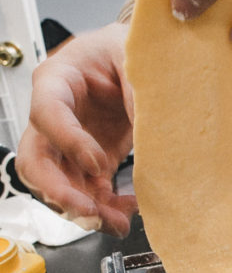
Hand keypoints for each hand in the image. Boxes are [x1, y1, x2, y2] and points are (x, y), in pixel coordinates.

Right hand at [15, 23, 137, 237]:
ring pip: (59, 184)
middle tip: (90, 212)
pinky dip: (104, 208)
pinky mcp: (89, 161)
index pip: (47, 112)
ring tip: (116, 222)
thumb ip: (139, 93)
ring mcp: (69, 142)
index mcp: (58, 78)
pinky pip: (86, 192)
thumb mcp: (135, 59)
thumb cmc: (129, 49)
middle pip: (37, 160)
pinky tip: (125, 212)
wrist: (143, 60)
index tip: (98, 163)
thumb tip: (153, 136)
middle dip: (59, 191)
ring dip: (85, 210)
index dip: (69, 142)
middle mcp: (56, 114)